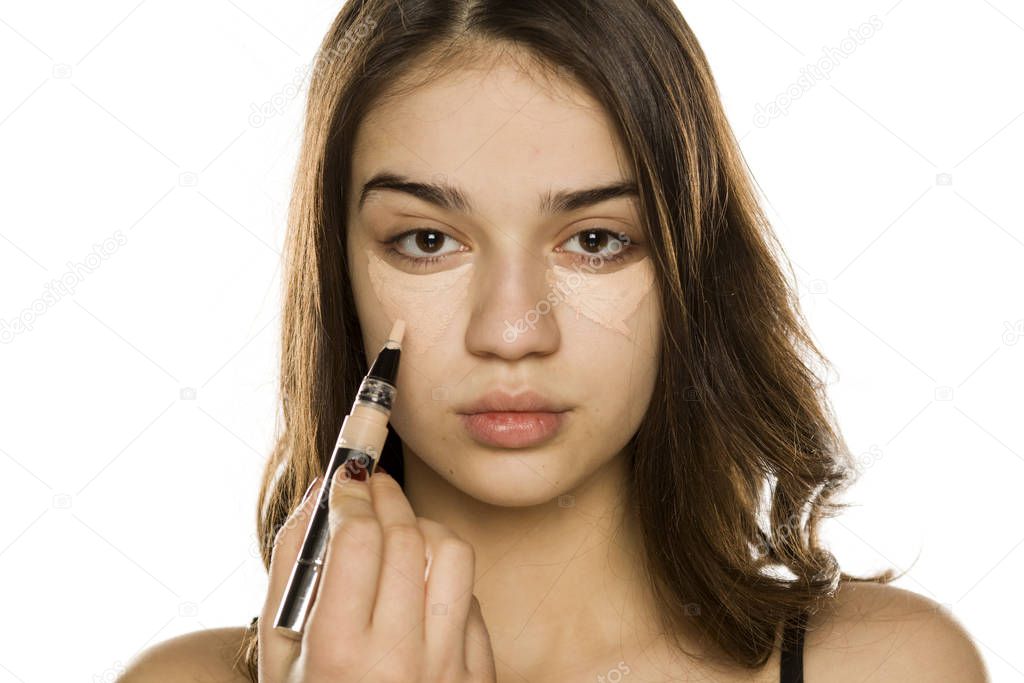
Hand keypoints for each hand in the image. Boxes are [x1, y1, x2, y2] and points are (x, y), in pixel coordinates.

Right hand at [258, 466, 496, 681]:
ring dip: (424, 528)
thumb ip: (291, 565)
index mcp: (338, 655)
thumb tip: (320, 493)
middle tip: (371, 481)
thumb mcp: (279, 651)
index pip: (358, 541)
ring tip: (400, 530)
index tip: (346, 478)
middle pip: (406, 538)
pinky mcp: (478, 678)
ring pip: (452, 556)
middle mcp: (398, 662)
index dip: (352, 495)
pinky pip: (473, 600)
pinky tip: (421, 588)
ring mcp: (446, 671)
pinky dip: (445, 581)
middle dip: (386, 495)